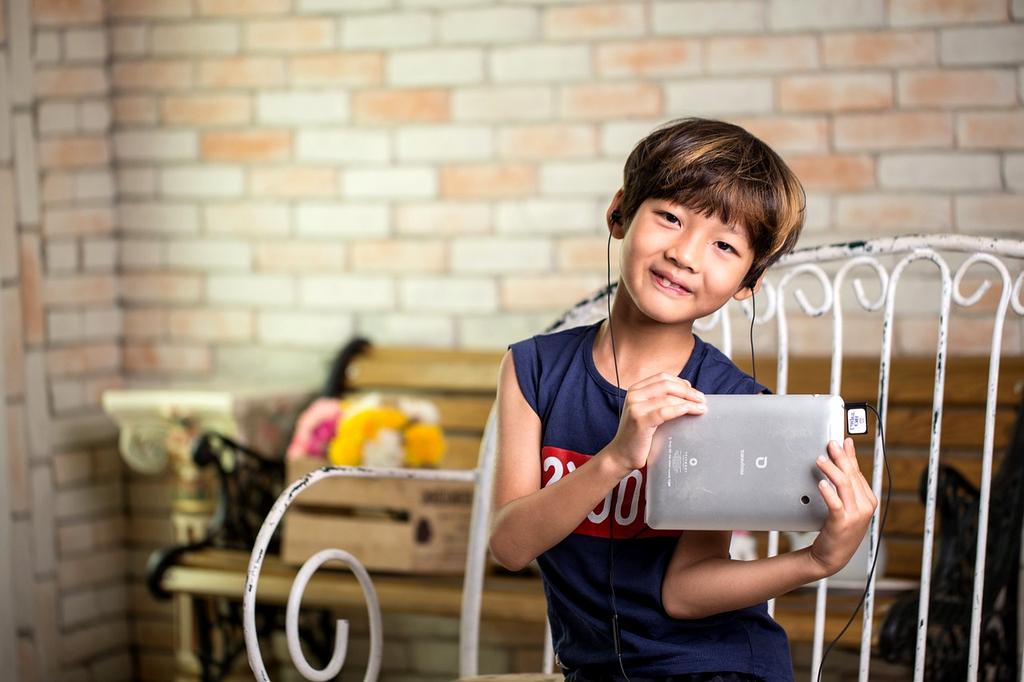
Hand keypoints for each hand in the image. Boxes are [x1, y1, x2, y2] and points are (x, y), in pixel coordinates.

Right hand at [604, 373, 706, 473]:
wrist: (622, 454)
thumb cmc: (638, 435)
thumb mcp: (647, 412)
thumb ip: (660, 401)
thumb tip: (687, 392)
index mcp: (635, 390)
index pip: (662, 377)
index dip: (681, 382)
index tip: (694, 392)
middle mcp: (633, 395)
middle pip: (666, 384)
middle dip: (688, 391)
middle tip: (702, 400)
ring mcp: (635, 407)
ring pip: (667, 397)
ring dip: (688, 401)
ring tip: (701, 408)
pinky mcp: (640, 421)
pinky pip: (664, 411)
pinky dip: (680, 409)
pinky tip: (690, 411)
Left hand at [809, 438, 877, 576]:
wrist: (832, 556)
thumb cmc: (839, 528)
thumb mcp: (847, 504)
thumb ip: (847, 482)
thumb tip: (846, 456)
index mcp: (868, 500)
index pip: (858, 473)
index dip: (849, 456)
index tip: (843, 442)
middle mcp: (865, 507)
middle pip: (852, 476)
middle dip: (841, 457)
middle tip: (831, 444)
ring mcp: (855, 515)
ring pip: (844, 486)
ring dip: (832, 470)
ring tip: (820, 459)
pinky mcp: (841, 522)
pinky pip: (835, 503)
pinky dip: (828, 491)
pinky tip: (821, 483)